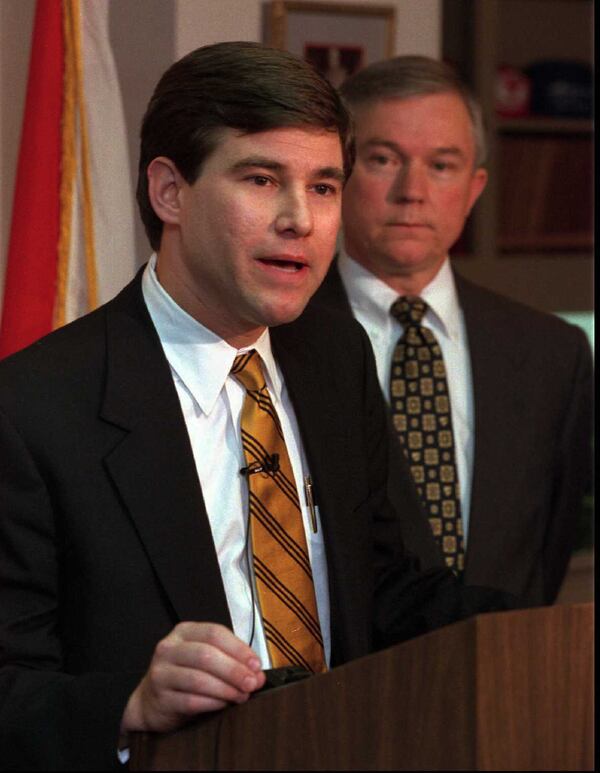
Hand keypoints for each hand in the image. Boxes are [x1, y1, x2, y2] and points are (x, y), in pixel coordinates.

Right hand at [120, 621, 265, 734]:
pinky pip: (190, 700)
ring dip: (225, 689)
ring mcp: (161, 672)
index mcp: (184, 632)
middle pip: (206, 654)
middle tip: (252, 684)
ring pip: (198, 678)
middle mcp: (169, 648)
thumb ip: (231, 661)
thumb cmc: (185, 675)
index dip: (239, 649)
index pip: (215, 633)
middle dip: (234, 670)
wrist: (151, 701)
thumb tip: (257, 674)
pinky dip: (212, 703)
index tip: (256, 665)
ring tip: (241, 696)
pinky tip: (224, 705)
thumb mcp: (206, 660)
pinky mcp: (159, 697)